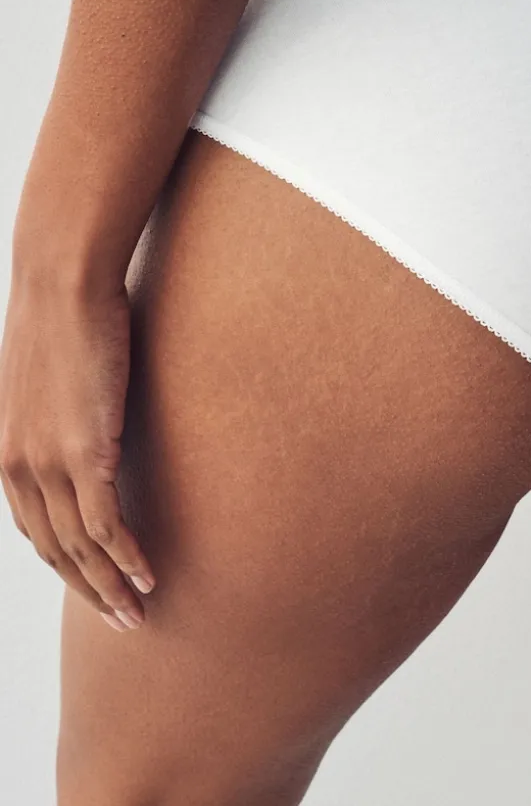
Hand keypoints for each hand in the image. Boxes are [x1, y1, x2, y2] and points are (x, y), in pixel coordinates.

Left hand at [0, 274, 154, 631]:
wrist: (63, 281)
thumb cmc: (60, 314)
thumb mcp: (43, 376)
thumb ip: (54, 411)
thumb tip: (81, 415)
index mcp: (6, 452)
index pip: (35, 528)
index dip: (66, 563)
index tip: (94, 582)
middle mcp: (18, 467)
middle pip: (53, 549)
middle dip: (87, 590)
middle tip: (121, 618)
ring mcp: (48, 463)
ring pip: (79, 547)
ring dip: (110, 586)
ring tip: (139, 611)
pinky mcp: (84, 452)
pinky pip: (106, 525)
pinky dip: (127, 558)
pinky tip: (149, 575)